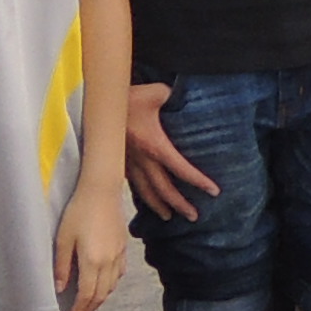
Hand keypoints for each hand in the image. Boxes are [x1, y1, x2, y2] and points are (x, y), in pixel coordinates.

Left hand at [56, 177, 129, 310]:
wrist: (101, 190)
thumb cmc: (79, 211)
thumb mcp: (63, 238)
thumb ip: (61, 266)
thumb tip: (60, 287)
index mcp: (92, 261)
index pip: (87, 294)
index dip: (80, 309)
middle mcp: (108, 262)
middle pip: (101, 294)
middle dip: (90, 308)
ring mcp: (118, 255)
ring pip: (112, 286)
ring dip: (101, 298)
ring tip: (90, 301)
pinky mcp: (123, 247)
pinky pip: (119, 273)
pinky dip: (111, 284)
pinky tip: (104, 282)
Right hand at [123, 81, 221, 219]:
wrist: (96, 104)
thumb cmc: (126, 97)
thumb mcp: (156, 93)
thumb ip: (173, 98)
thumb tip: (182, 98)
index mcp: (154, 145)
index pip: (180, 169)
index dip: (198, 181)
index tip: (213, 191)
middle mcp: (141, 159)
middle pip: (163, 189)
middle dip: (179, 204)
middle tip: (193, 216)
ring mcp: (127, 162)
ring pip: (144, 191)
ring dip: (158, 205)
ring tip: (168, 216)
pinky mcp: (118, 161)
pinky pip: (132, 183)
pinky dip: (141, 194)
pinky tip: (146, 198)